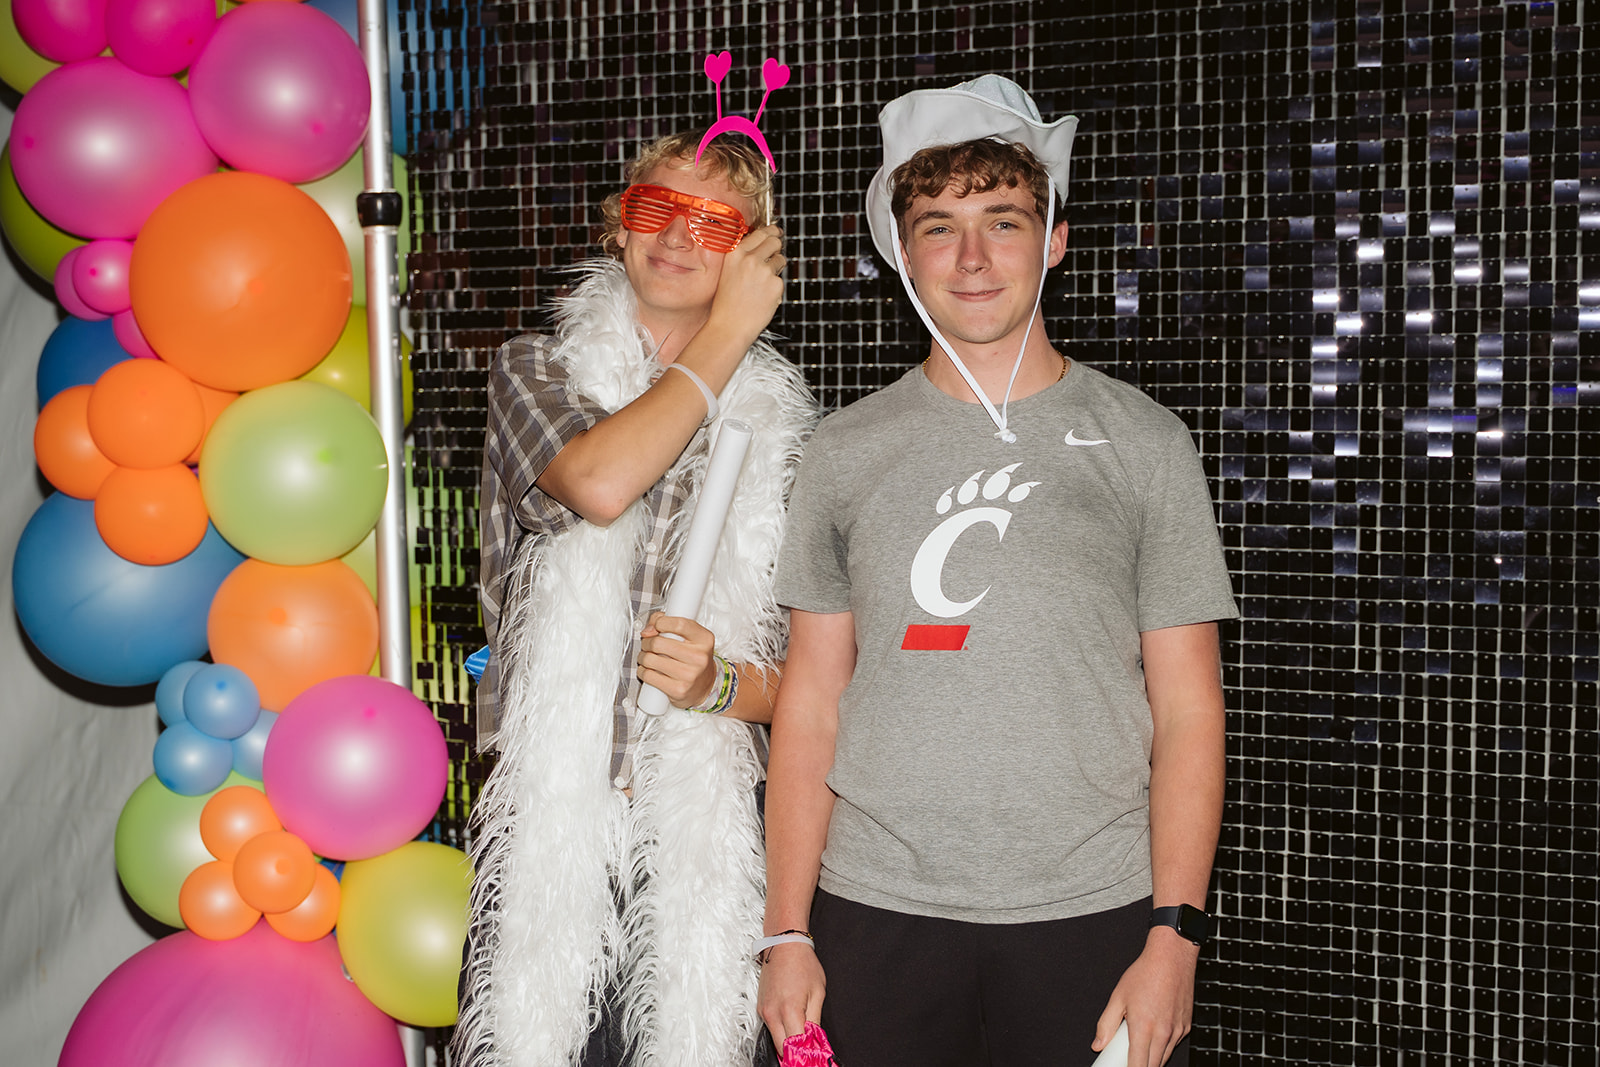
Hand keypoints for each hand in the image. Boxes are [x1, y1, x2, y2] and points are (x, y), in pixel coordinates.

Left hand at [637, 611, 718, 708]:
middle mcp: (698, 657)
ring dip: (643, 657)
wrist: (705, 686)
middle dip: (647, 642)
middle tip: (648, 644)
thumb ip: (670, 624)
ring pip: (650, 659)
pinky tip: (648, 670)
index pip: (679, 624)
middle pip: (658, 642)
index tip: (657, 626)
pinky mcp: (678, 689)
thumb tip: (648, 630)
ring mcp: (689, 675)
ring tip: (648, 657)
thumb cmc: (695, 659)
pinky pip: (649, 676)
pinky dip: (643, 671)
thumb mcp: (691, 637)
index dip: (661, 622)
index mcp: (704, 639)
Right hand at [708, 224, 785, 343]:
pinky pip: (781, 280)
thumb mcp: (728, 272)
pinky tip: (762, 297)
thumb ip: (744, 257)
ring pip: (780, 260)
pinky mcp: (776, 285)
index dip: (771, 232)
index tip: (775, 232)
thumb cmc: (727, 303)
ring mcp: (765, 271)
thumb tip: (764, 246)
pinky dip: (775, 288)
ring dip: (776, 268)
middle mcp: (750, 259)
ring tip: (761, 284)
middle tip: (775, 252)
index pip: (760, 233)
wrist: (730, 326)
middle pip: (774, 241)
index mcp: (736, 253)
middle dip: (777, 246)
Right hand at [757, 941, 824, 1047]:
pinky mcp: (761, 1008)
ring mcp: (764, 1011)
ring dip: (789, 1042)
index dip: (806, 1054)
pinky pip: (771, 1028)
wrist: (784, 945)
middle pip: (782, 1049)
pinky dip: (782, 1032)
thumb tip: (815, 1041)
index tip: (814, 1056)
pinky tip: (793, 1025)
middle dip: (796, 1053)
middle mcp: (772, 1014)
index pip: (795, 1047)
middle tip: (809, 1051)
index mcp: (789, 1011)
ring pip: (776, 1039)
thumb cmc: (802, 963)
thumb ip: (815, 1022)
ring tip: (803, 1037)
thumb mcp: (818, 993)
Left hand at [1092, 931, 1198, 1066]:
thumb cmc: (1146, 973)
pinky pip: (1173, 1044)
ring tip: (1139, 1040)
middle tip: (1127, 1055)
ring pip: (1164, 1057)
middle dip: (1139, 1065)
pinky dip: (1163, 1045)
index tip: (1121, 1066)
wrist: (1171, 958)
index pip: (1137, 1065)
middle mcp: (1163, 1032)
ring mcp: (1177, 1031)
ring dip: (1151, 1057)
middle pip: (1152, 1066)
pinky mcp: (1186, 1027)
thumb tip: (1098, 1043)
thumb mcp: (1118, 997)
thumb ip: (1106, 1024)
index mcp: (1143, 1028)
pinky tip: (1154, 1032)